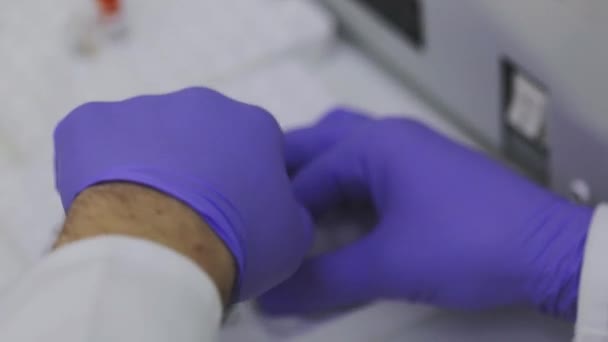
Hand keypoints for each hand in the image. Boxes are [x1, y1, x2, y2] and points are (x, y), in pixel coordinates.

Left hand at [54, 88, 312, 300]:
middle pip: (199, 133)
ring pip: (147, 134)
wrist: (160, 248)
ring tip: (141, 212)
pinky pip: (93, 138)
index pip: (252, 146)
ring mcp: (142, 107)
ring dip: (146, 163)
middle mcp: (201, 104)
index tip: (232, 213)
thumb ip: (291, 210)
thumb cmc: (235, 242)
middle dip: (195, 165)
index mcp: (252, 125)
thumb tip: (281, 205)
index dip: (242, 180)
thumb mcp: (291, 238)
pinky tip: (101, 198)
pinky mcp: (88, 121)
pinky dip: (94, 164)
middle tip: (185, 212)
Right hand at [259, 108, 591, 319]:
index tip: (258, 240)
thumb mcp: (388, 266)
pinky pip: (370, 167)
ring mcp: (411, 150)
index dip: (278, 211)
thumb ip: (324, 281)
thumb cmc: (469, 244)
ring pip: (345, 149)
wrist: (548, 249)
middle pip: (319, 144)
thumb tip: (273, 297)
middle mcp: (389, 136)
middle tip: (260, 211)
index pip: (306, 175)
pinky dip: (346, 185)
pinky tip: (339, 213)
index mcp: (374, 145)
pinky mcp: (426, 170)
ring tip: (293, 210)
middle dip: (286, 175)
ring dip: (317, 174)